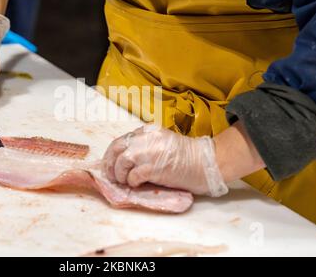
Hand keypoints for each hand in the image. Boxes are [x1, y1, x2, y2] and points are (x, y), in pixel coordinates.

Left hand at [102, 124, 228, 196]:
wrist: (205, 163)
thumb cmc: (186, 156)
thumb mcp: (162, 142)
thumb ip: (144, 144)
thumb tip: (124, 158)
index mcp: (148, 131)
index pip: (122, 140)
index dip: (112, 154)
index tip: (110, 164)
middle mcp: (146, 138)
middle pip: (117, 148)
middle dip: (110, 163)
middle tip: (111, 175)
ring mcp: (149, 152)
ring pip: (121, 162)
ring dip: (120, 174)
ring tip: (126, 181)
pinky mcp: (153, 168)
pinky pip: (133, 175)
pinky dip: (131, 181)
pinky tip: (137, 184)